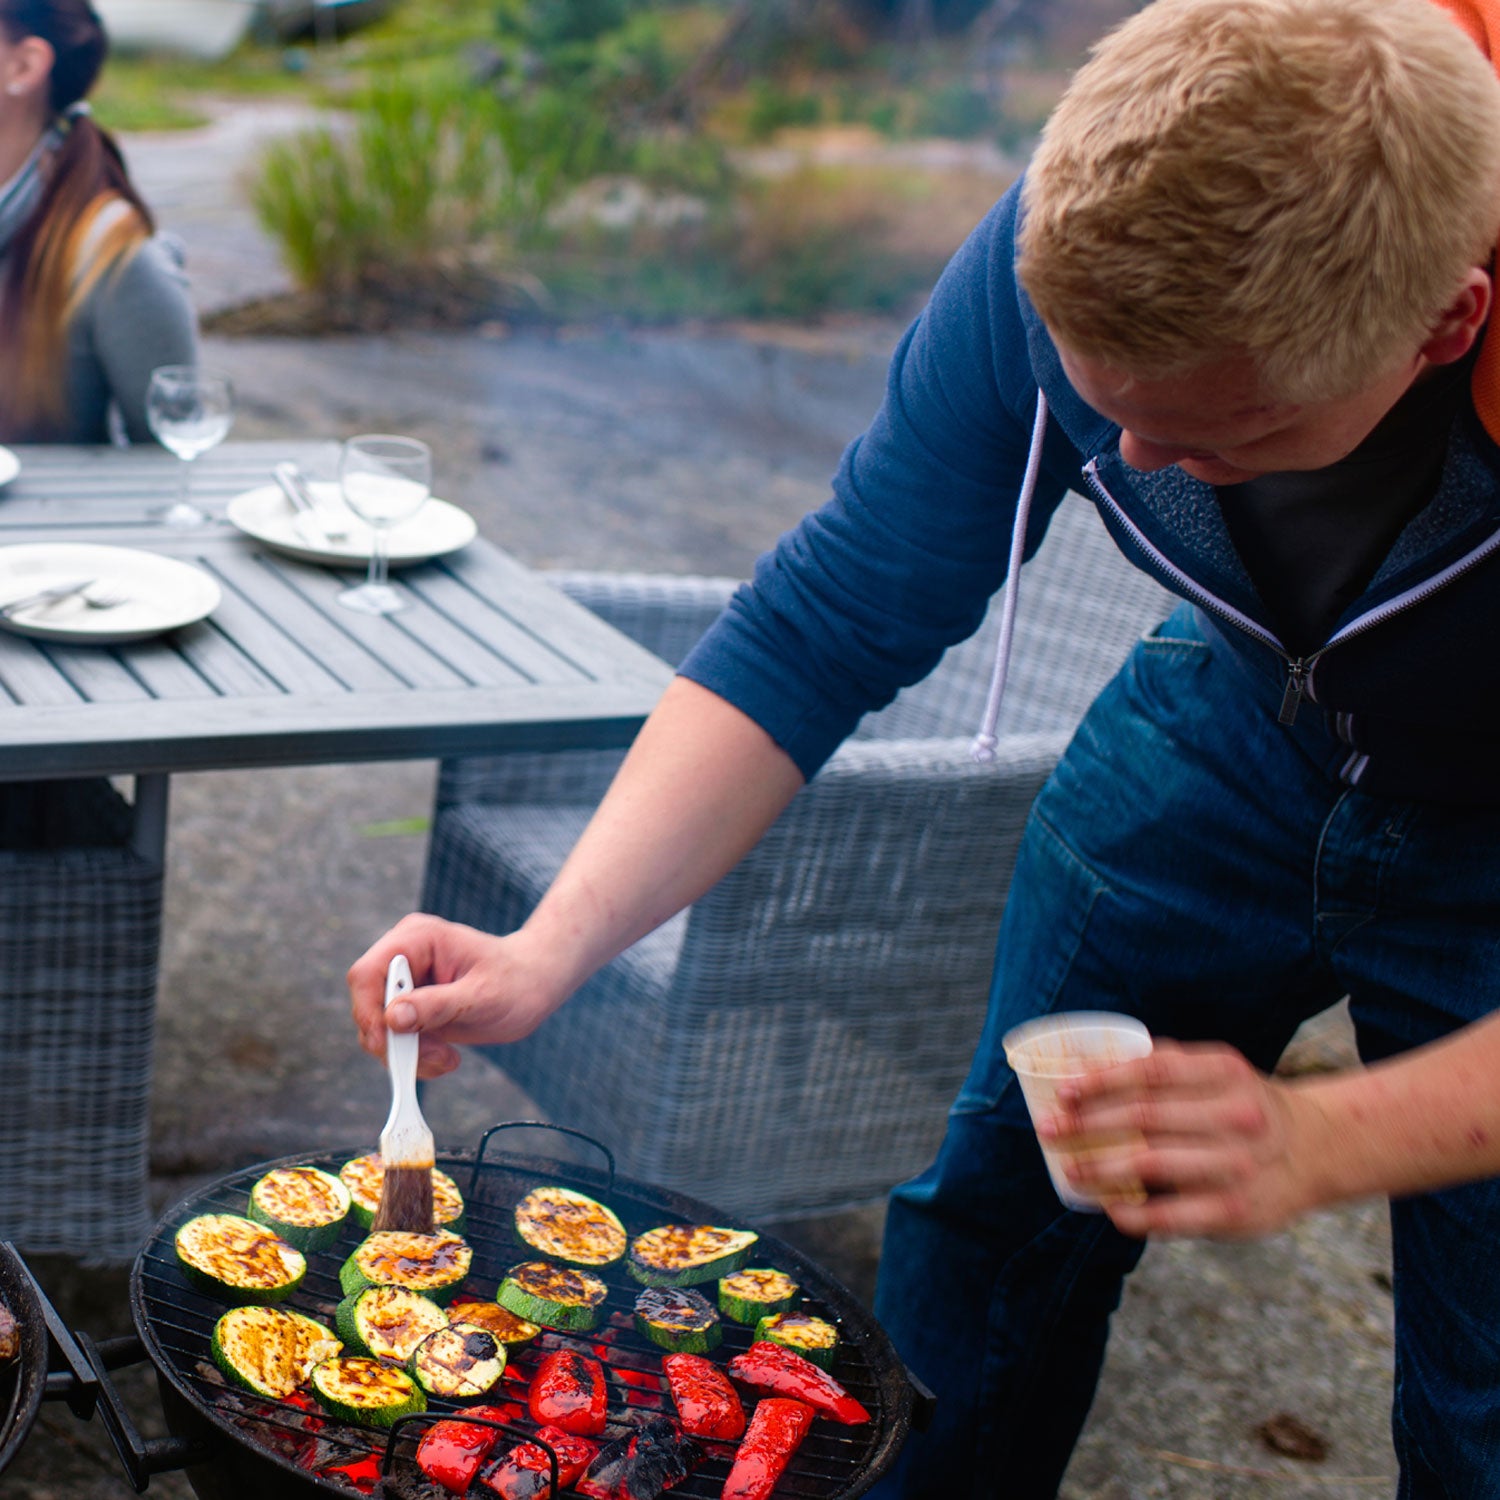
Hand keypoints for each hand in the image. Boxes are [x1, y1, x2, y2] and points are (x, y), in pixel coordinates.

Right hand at [347, 912, 570, 1079]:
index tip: (386, 1044)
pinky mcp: (412, 1007)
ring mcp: (406, 984)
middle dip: (395, 1040)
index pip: (368, 973)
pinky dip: (415, 1057)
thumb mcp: (482, 996)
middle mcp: (404, 958)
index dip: (368, 1010)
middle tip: (434, 1058)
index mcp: (417, 938)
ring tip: (448, 1059)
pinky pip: (396, 1039)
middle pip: (369, 1005)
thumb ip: (437, 1005)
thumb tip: (393, 1018)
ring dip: (408, 1054)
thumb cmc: (516, 981)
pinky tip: (447, 1057)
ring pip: (380, 1028)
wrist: (535, 985)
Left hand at [1036, 1040, 1327, 1238]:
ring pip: (1153, 1165)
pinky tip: (1108, 1208)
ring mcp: (1239, 1166)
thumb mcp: (1218, 1069)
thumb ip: (1165, 1063)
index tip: (1063, 1090)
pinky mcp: (1238, 1212)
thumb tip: (1088, 1061)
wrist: (1316, 1148)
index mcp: (1226, 1071)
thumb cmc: (1243, 1102)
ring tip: (1069, 1168)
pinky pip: (1173, 1216)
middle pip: (1146, 1117)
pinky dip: (1134, 1213)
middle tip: (1048, 1128)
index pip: (1153, 1073)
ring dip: (1101, 1168)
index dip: (1102, 1080)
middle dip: (1087, 1124)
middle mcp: (1237, 1116)